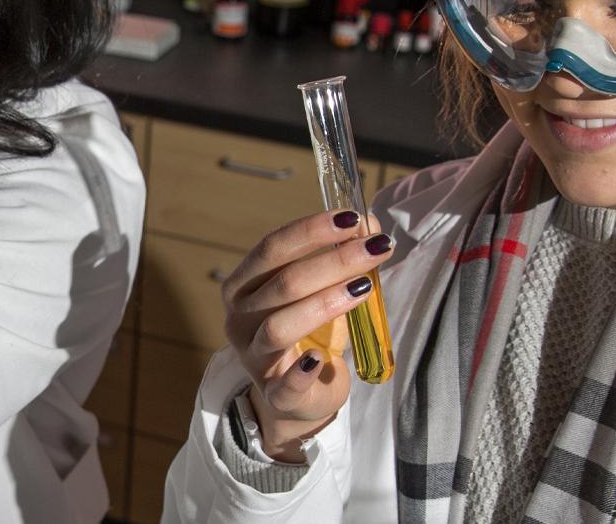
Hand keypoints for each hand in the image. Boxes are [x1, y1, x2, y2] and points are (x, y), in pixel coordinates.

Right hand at [219, 209, 389, 460]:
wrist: (297, 395)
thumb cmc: (308, 334)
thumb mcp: (319, 292)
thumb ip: (338, 258)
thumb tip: (370, 223)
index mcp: (242, 287)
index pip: (272, 249)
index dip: (311, 231)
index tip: (351, 219)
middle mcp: (239, 320)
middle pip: (283, 284)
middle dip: (334, 261)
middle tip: (376, 248)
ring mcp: (253, 359)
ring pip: (280, 327)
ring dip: (324, 303)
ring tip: (364, 287)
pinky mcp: (275, 396)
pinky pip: (284, 385)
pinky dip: (301, 372)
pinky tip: (322, 359)